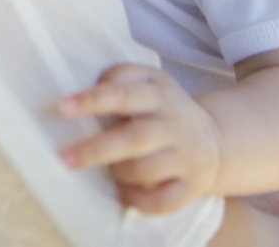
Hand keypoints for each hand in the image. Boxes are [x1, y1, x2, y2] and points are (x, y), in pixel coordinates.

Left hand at [58, 63, 222, 214]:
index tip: (63, 107)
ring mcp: (185, 158)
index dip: (93, 100)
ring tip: (108, 169)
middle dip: (95, 149)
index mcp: (159, 93)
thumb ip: (121, 77)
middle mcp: (174, 125)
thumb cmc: (165, 108)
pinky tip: (125, 192)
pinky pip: (162, 202)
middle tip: (64, 156)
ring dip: (118, 172)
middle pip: (132, 138)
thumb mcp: (150, 80)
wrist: (215, 139)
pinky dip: (139, 200)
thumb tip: (87, 89)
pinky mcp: (191, 187)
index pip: (123, 94)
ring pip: (145, 170)